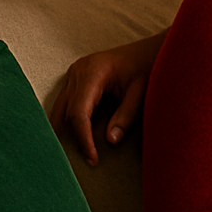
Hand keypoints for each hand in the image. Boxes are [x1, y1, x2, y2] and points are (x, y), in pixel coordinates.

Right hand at [51, 31, 166, 165]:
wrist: (150, 49)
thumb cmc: (148, 67)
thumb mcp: (141, 92)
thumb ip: (126, 116)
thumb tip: (109, 141)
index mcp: (93, 72)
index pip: (79, 113)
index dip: (83, 139)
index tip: (93, 158)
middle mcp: (78, 71)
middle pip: (66, 112)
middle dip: (72, 138)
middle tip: (84, 162)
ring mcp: (74, 73)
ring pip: (60, 109)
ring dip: (65, 131)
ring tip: (74, 155)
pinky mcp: (76, 78)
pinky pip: (65, 103)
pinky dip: (68, 121)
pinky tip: (72, 139)